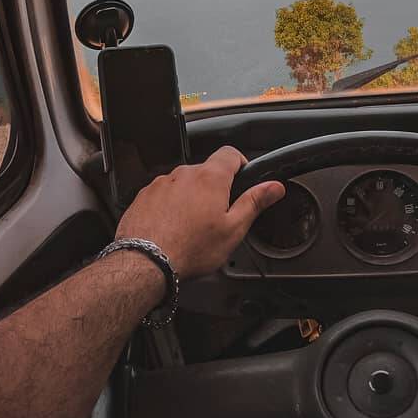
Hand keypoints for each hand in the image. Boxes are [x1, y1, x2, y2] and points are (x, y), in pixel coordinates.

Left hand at [115, 146, 284, 277]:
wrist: (145, 263)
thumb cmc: (190, 249)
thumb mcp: (233, 229)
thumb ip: (254, 202)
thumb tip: (274, 187)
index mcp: (210, 178)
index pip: (230, 153)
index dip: (240, 163)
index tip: (242, 178)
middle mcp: (184, 174)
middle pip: (206, 171)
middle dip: (214, 188)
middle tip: (217, 215)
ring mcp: (161, 184)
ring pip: (183, 184)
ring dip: (190, 197)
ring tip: (191, 227)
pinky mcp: (143, 196)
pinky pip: (163, 195)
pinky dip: (169, 206)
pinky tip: (171, 229)